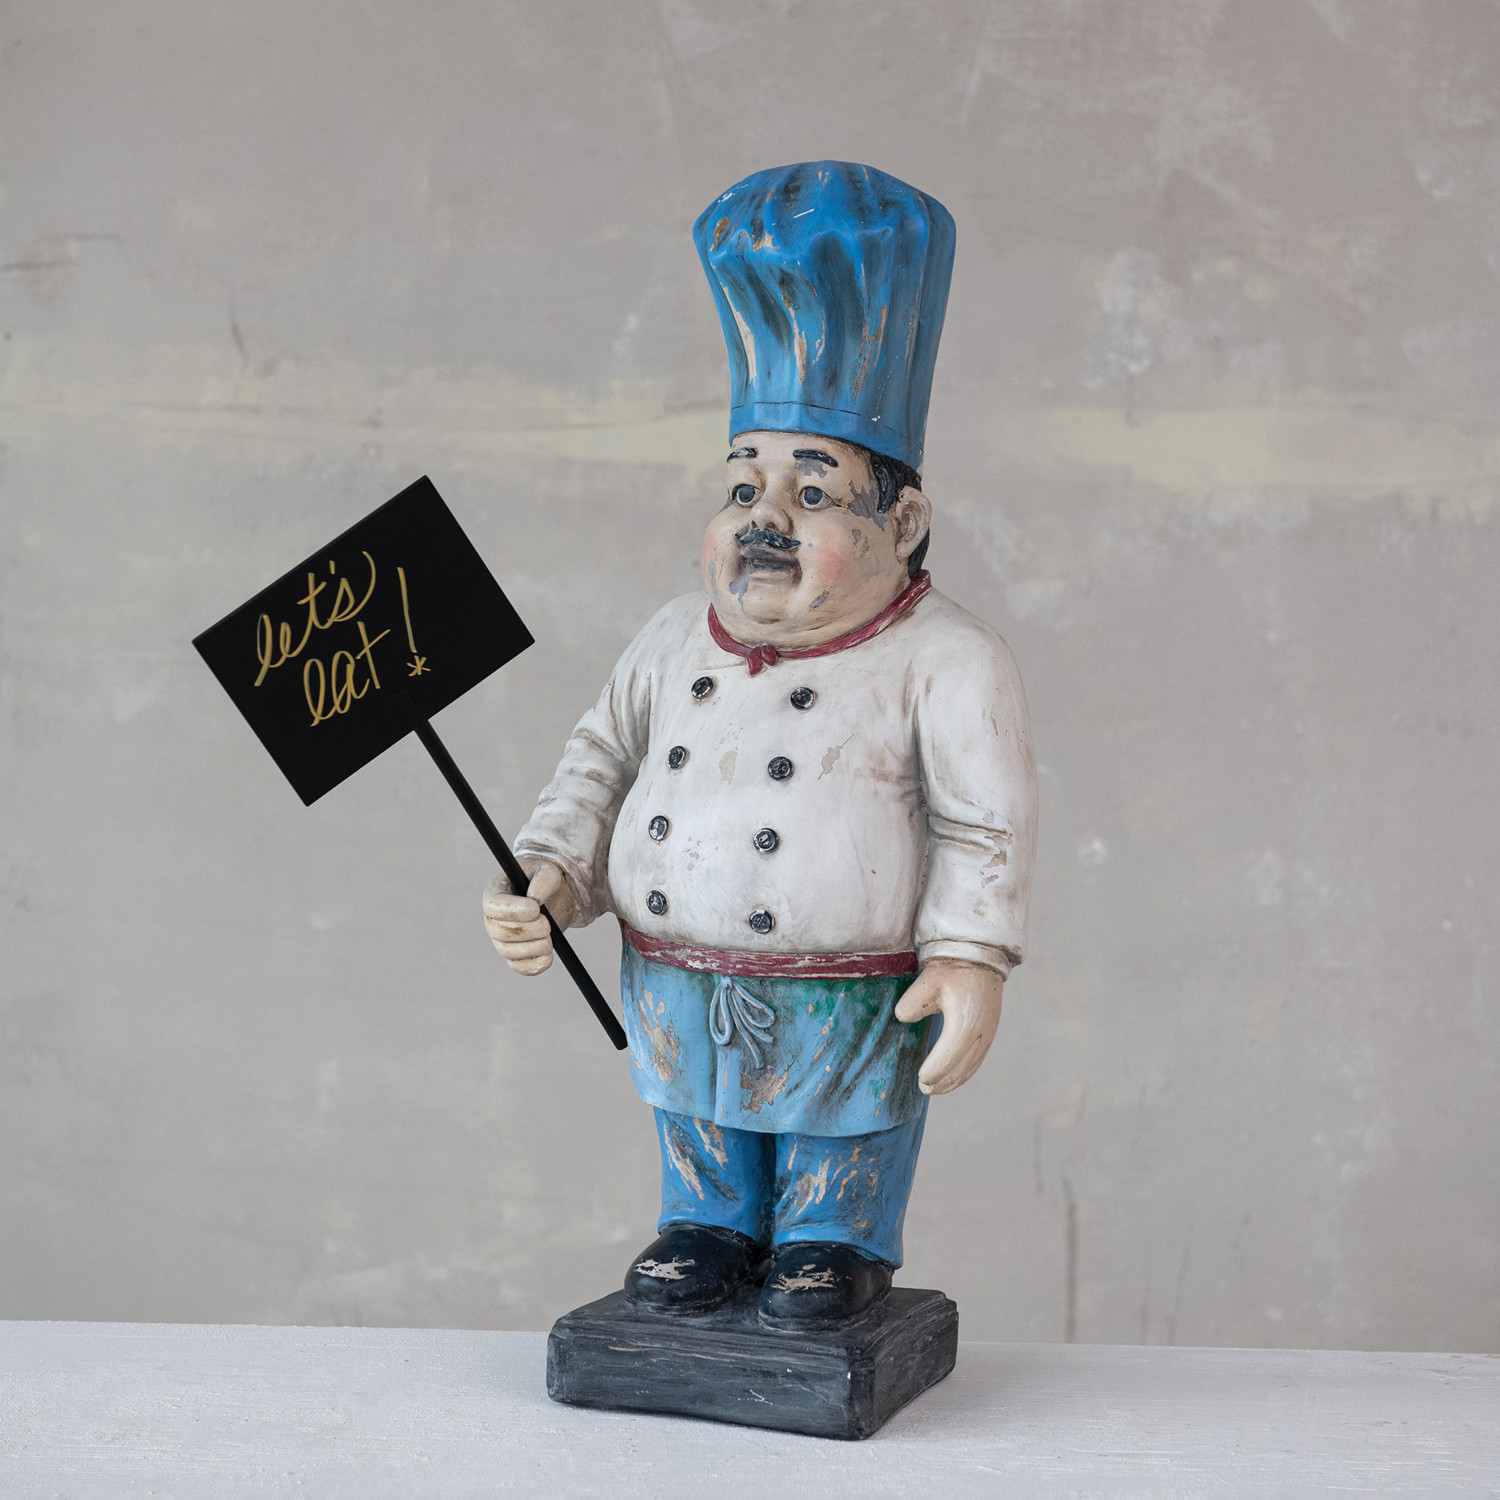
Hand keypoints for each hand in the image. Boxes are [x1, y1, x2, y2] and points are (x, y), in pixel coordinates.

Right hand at [482, 862, 575, 975]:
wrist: (556, 897)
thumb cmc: (546, 881)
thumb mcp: (549, 871)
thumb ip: (543, 880)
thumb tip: (534, 900)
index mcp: (495, 895)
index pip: (494, 906)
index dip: (513, 910)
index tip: (536, 909)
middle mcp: (494, 920)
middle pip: (501, 932)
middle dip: (528, 930)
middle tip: (547, 923)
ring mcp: (502, 940)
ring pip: (510, 951)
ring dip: (535, 946)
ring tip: (551, 935)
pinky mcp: (516, 956)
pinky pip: (521, 967)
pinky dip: (536, 965)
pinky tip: (549, 956)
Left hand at [893, 958, 1004, 1094]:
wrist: (979, 958)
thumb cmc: (952, 969)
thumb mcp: (928, 981)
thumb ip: (912, 1002)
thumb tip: (902, 1017)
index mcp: (966, 1022)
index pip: (949, 1055)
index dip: (936, 1070)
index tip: (921, 1078)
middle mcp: (982, 1033)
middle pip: (962, 1066)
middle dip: (943, 1081)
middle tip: (923, 1088)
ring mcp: (989, 1034)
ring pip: (971, 1066)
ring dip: (954, 1080)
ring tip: (935, 1088)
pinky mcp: (990, 1032)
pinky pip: (977, 1060)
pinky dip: (965, 1072)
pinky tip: (953, 1077)